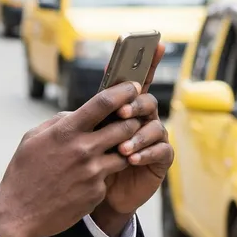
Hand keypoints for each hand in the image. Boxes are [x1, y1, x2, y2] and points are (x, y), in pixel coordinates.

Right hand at [0, 82, 147, 236]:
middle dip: (131, 121)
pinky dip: (102, 175)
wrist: (19, 212)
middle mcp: (83, 150)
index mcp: (66, 131)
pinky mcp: (97, 192)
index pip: (104, 103)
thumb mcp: (32, 138)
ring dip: (122, 149)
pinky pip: (108, 177)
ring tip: (110, 150)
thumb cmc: (23, 173)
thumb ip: (58, 121)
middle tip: (131, 120)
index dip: (123, 91)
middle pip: (125, 127)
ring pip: (125, 153)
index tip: (132, 86)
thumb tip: (77, 113)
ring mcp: (93, 173)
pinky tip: (85, 179)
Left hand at [94, 44, 173, 226]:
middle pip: (146, 100)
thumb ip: (81, 120)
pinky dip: (146, 153)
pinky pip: (161, 151)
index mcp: (122, 108)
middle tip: (121, 113)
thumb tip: (74, 108)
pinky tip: (132, 159)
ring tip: (121, 148)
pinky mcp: (160, 160)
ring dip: (137, 135)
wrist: (94, 194)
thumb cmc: (84, 163)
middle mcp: (141, 118)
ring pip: (154, 126)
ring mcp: (152, 138)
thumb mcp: (77, 140)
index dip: (146, 62)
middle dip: (134, 104)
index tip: (156, 43)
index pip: (135, 81)